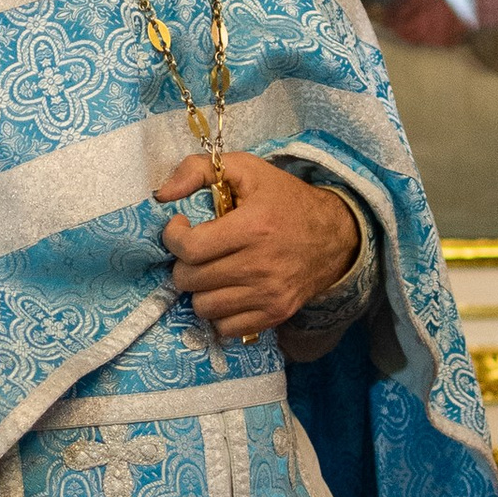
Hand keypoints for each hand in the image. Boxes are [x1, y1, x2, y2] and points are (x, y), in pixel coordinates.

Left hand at [157, 152, 360, 342]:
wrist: (335, 236)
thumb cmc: (285, 200)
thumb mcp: (247, 169)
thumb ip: (198, 169)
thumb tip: (161, 195)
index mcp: (253, 227)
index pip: (189, 248)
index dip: (173, 238)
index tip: (180, 228)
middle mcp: (260, 265)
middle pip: (191, 280)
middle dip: (184, 264)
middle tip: (196, 251)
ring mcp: (269, 294)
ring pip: (204, 307)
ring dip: (199, 290)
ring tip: (210, 272)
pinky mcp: (275, 314)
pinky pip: (226, 328)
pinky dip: (219, 313)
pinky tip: (226, 292)